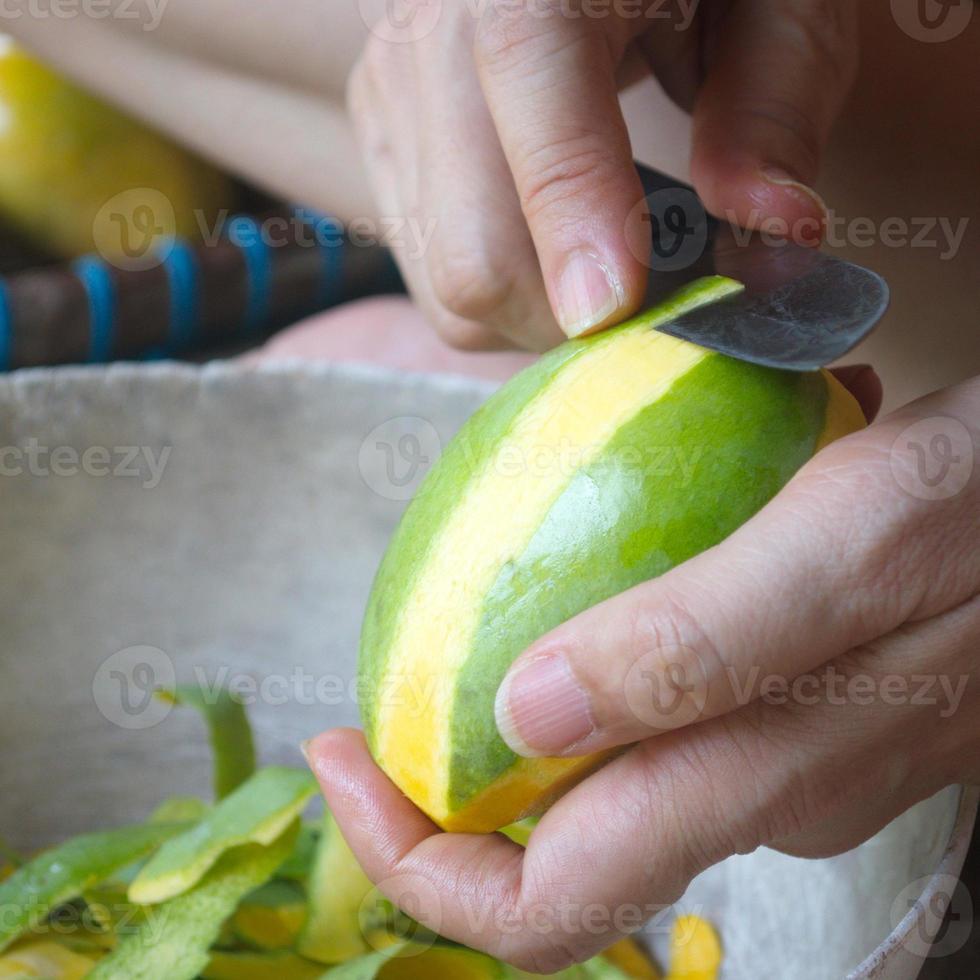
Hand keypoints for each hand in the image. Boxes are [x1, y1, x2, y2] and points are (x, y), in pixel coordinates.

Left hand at [307, 373, 978, 971]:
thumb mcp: (850, 547)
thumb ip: (704, 646)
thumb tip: (529, 718)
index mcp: (758, 783)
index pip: (551, 905)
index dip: (418, 863)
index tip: (339, 755)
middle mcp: (759, 795)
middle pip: (560, 858)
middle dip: (434, 810)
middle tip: (359, 718)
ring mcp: (780, 755)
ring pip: (606, 786)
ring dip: (499, 743)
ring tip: (437, 650)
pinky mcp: (795, 703)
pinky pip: (656, 718)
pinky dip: (578, 678)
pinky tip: (557, 594)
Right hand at [348, 0, 857, 350]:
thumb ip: (771, 111)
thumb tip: (778, 243)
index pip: (539, 119)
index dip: (577, 230)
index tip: (622, 314)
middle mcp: (434, 32)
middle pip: (474, 253)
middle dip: (572, 319)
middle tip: (652, 305)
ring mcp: (394, 92)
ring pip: (446, 287)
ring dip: (538, 314)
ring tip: (604, 263)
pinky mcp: (380, 132)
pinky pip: (431, 270)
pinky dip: (502, 289)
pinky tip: (549, 239)